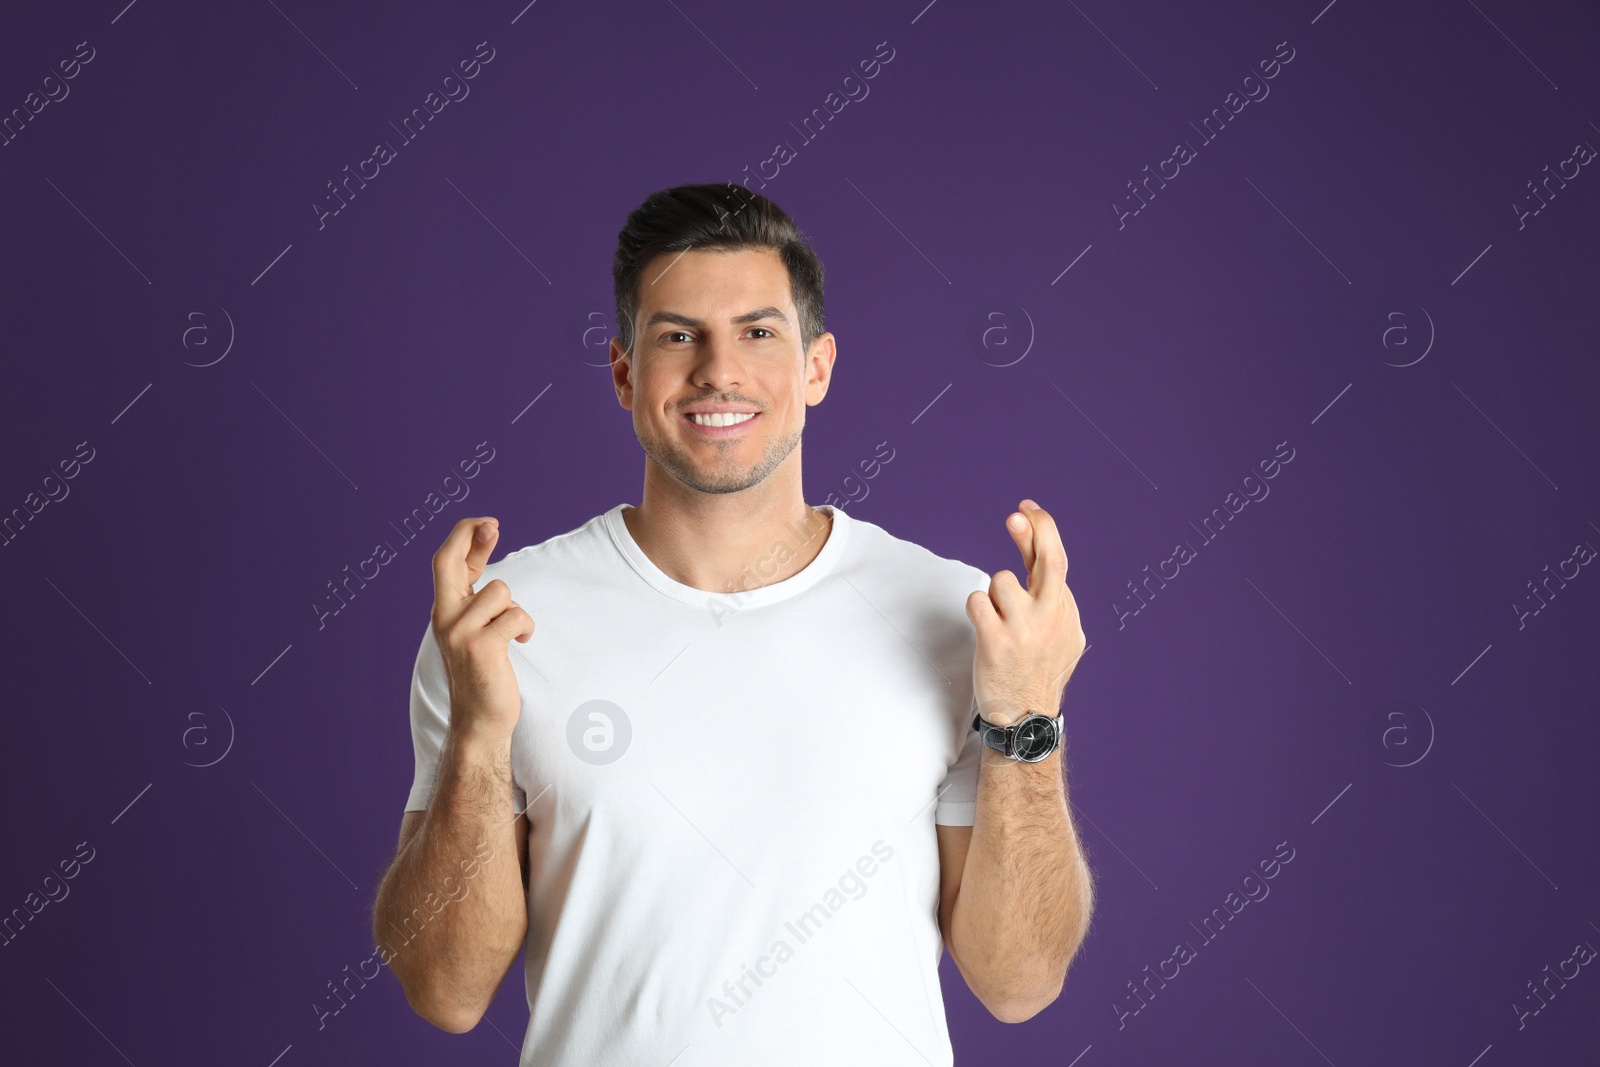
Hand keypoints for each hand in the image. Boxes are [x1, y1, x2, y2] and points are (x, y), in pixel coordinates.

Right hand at [430, 516, 534, 742]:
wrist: (479, 720)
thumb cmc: (484, 674)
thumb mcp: (475, 631)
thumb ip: (478, 602)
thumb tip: (487, 568)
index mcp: (444, 611)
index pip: (446, 562)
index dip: (465, 537)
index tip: (488, 524)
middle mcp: (445, 617)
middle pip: (448, 562)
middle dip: (470, 535)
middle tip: (493, 524)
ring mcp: (459, 632)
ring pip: (501, 592)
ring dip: (515, 611)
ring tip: (511, 634)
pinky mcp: (480, 647)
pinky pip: (515, 617)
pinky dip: (525, 628)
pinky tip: (520, 643)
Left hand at [965, 499, 1086, 726]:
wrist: (1025, 718)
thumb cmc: (1037, 671)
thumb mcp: (1059, 634)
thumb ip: (1050, 596)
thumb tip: (1036, 546)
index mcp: (1065, 612)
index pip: (1056, 560)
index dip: (1042, 530)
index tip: (1026, 510)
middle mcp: (1051, 617)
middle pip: (1048, 559)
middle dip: (1033, 531)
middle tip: (1015, 516)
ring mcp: (1025, 629)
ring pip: (1000, 580)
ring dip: (993, 595)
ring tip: (999, 623)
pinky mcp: (996, 641)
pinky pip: (977, 600)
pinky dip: (977, 609)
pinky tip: (985, 629)